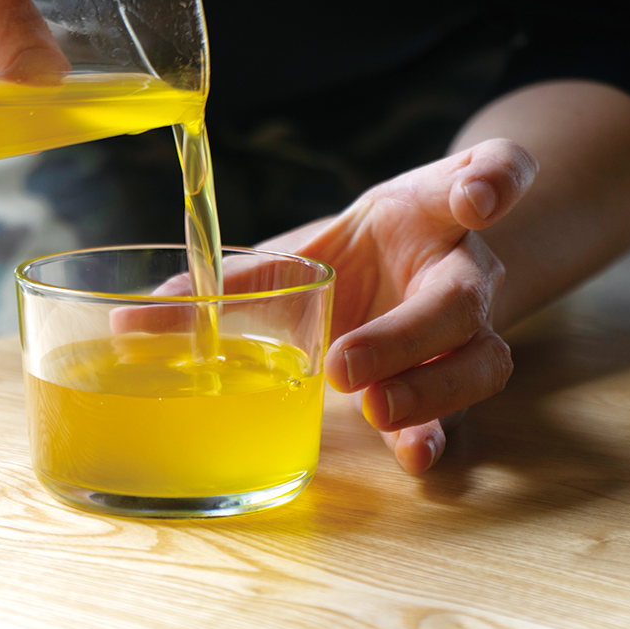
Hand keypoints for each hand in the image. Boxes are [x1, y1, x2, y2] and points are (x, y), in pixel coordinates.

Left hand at [259, 139, 538, 474]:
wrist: (404, 280)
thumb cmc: (356, 256)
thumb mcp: (303, 250)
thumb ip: (234, 280)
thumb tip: (138, 320)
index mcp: (429, 212)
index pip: (487, 172)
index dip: (492, 180)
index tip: (474, 199)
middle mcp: (463, 268)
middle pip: (463, 297)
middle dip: (408, 334)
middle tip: (345, 364)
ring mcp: (471, 330)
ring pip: (480, 360)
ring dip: (430, 390)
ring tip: (376, 411)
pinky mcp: (456, 381)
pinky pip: (465, 411)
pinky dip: (442, 433)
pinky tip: (415, 456)